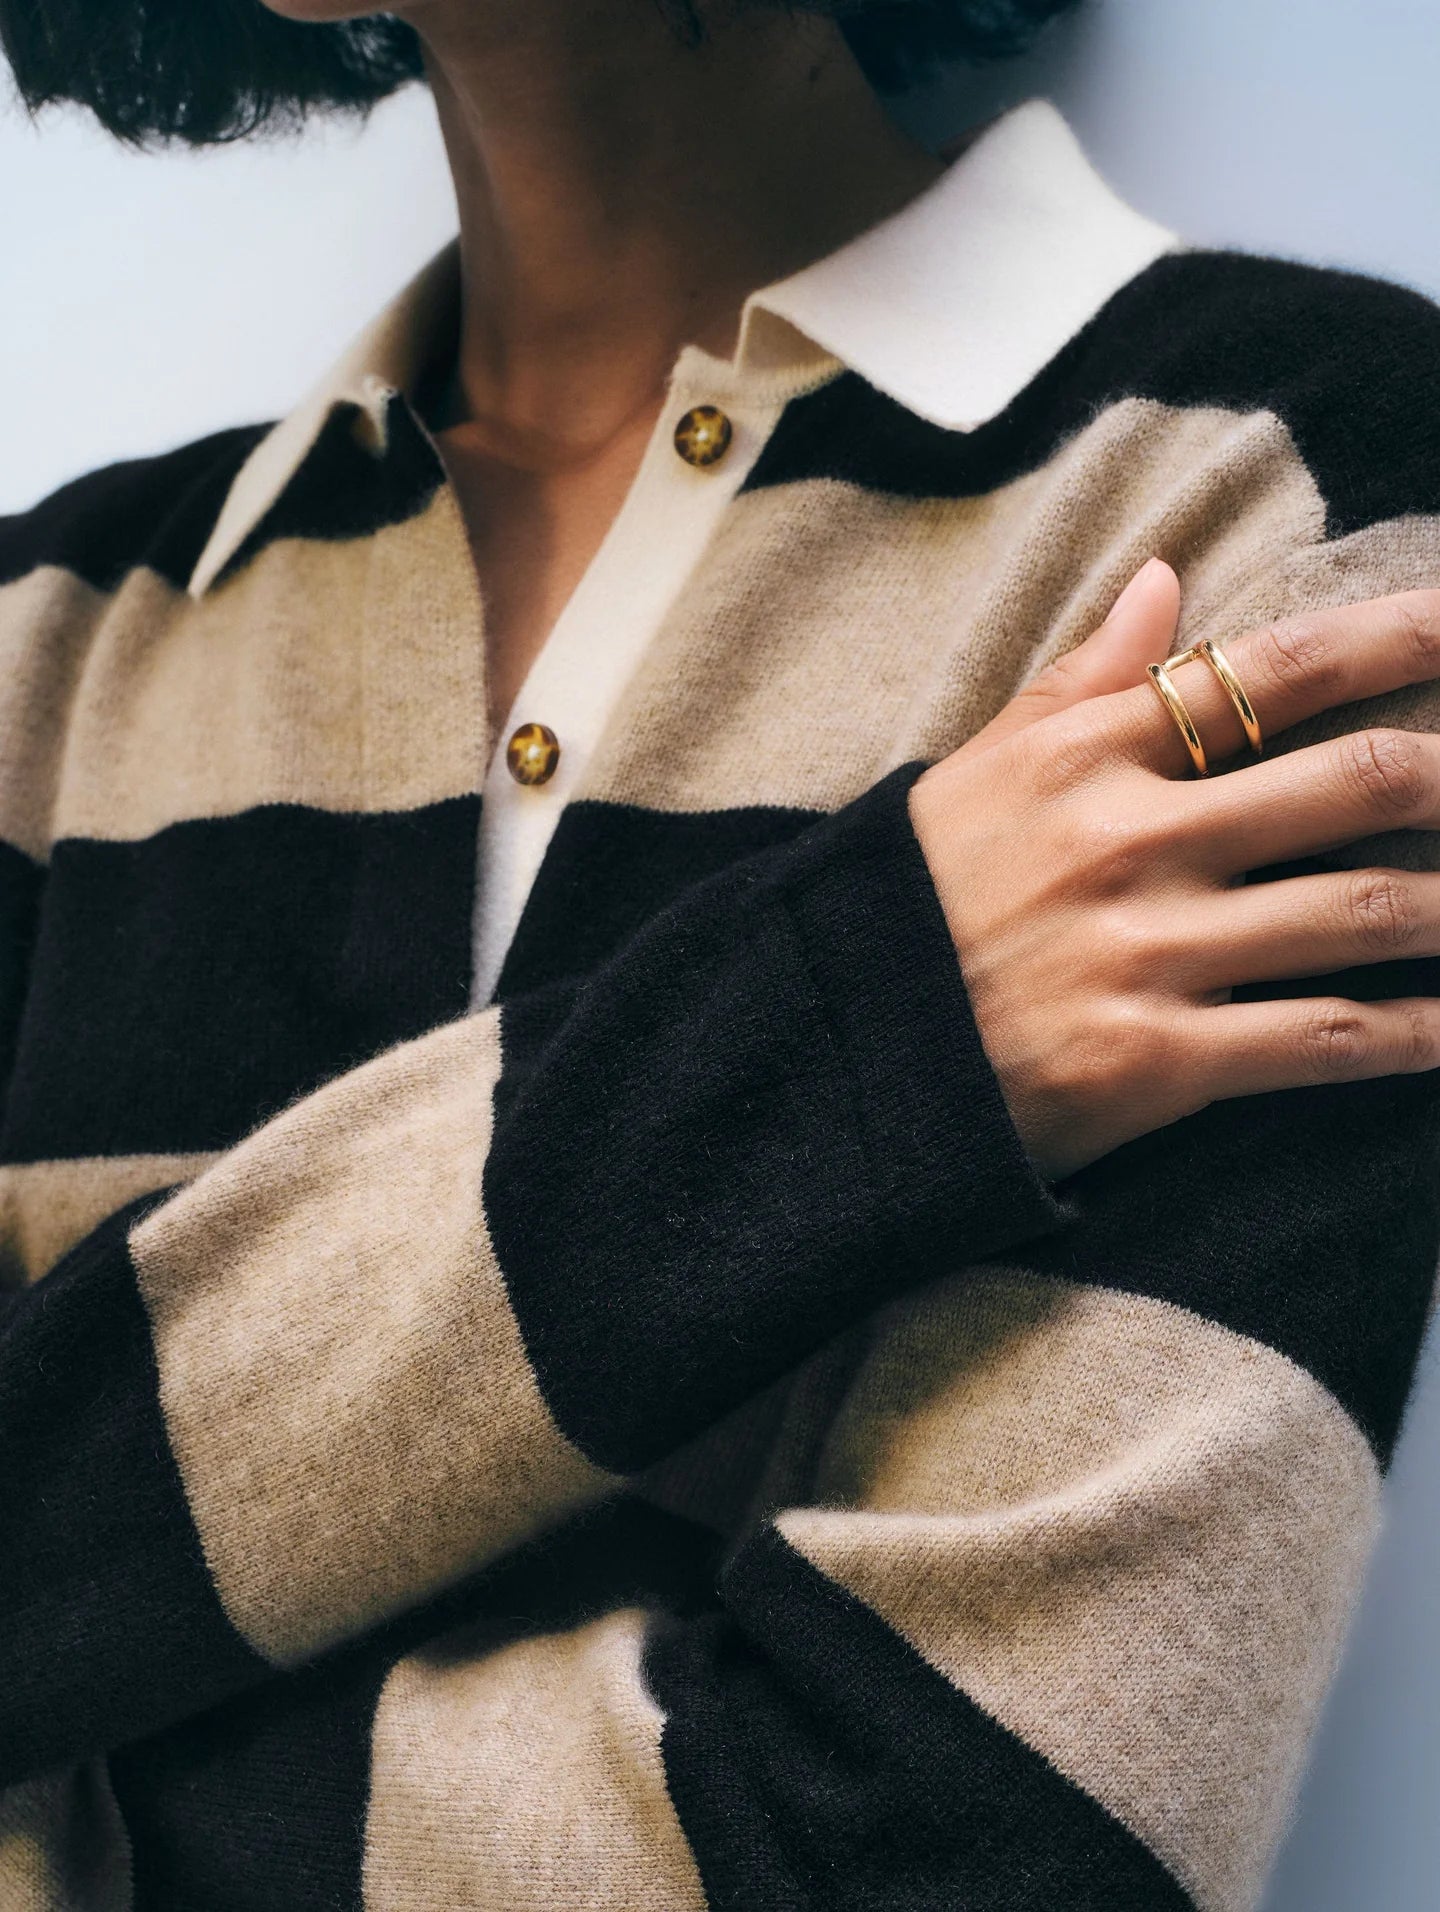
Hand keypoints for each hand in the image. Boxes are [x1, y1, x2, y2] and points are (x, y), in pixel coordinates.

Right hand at [910, 563, 1439, 1179]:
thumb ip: (1083, 678)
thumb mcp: (980, 769)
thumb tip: (1166, 577)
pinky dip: (1416, 1034)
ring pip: (1360, 909)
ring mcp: (1146, 950)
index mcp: (1086, 754)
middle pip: (1349, 778)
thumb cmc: (914, 900)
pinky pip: (1323, 1037)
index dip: (1394, 638)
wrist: (836, 1049)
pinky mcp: (1154, 1058)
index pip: (1271, 670)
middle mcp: (1127, 839)